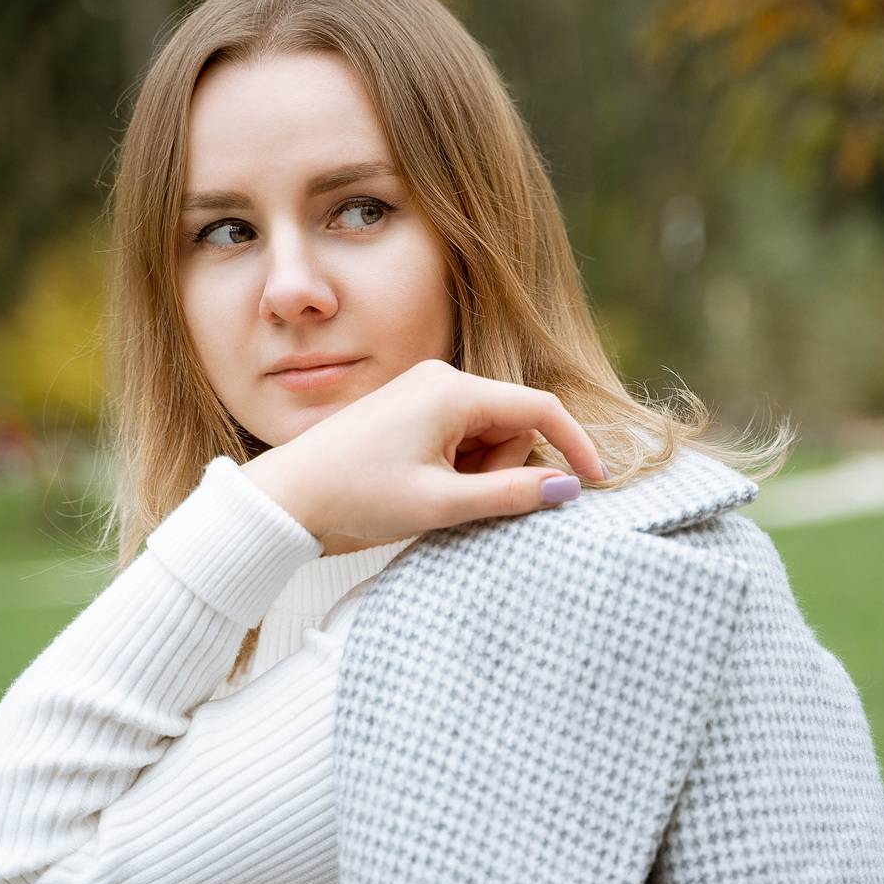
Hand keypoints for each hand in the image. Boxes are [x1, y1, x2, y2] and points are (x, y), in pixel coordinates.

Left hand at [239, 358, 605, 542]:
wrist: (288, 498)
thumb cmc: (357, 496)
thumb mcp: (441, 504)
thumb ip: (510, 496)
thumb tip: (567, 488)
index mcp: (452, 390)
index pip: (540, 409)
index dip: (575, 445)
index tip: (596, 483)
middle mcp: (441, 379)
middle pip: (513, 425)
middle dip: (502, 468)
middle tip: (457, 500)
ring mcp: (423, 393)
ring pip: (487, 435)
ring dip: (477, 473)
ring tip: (431, 497)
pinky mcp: (410, 412)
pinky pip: (459, 438)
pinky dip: (456, 469)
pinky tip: (422, 489)